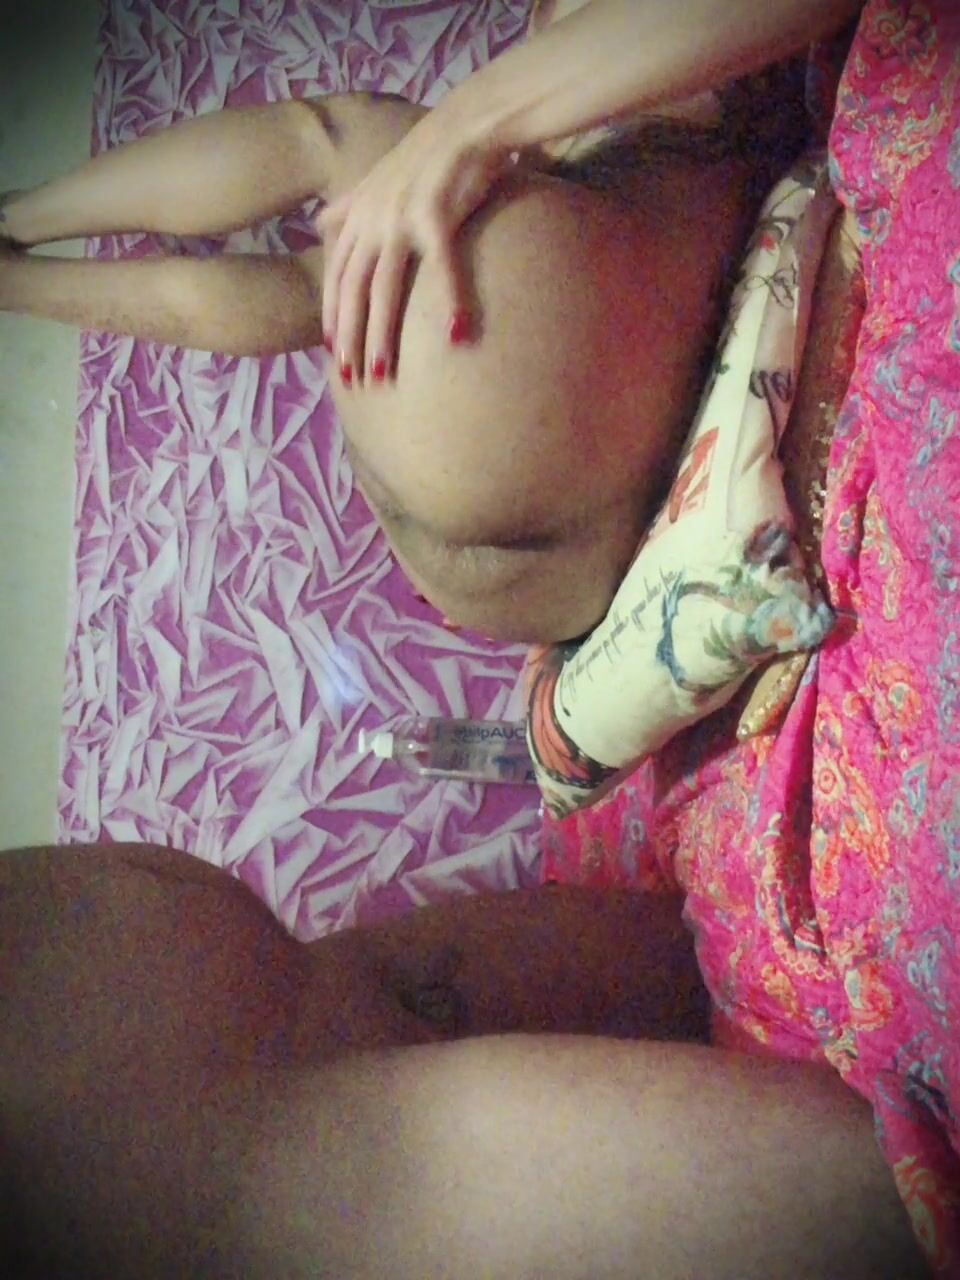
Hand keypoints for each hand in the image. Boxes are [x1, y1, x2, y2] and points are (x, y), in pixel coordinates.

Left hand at [317, 104, 513, 383]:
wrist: (468, 121)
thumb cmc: (430, 154)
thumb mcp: (376, 176)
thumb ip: (347, 205)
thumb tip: (319, 224)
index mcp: (359, 214)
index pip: (336, 275)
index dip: (331, 315)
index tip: (331, 351)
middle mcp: (373, 218)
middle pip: (353, 289)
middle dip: (348, 337)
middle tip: (349, 378)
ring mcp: (403, 217)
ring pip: (384, 288)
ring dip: (381, 334)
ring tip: (380, 372)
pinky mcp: (439, 216)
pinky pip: (444, 268)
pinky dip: (452, 302)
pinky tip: (457, 336)